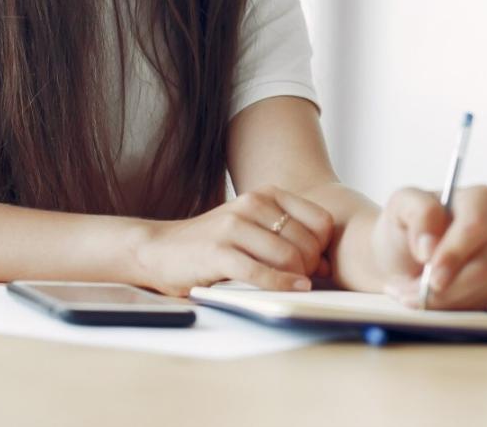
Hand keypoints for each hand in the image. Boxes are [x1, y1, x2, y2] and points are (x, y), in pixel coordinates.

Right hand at [138, 186, 333, 296]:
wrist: (162, 249)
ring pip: (288, 256)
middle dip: (311, 267)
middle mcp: (252, 203)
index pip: (321, 220)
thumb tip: (325, 264)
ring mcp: (234, 226)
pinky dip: (281, 285)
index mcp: (266, 195)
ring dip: (297, 278)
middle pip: (307, 242)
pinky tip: (292, 290)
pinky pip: (261, 272)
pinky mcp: (219, 252)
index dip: (324, 247)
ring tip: (293, 287)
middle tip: (303, 280)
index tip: (316, 263)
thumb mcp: (253, 228)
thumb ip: (288, 238)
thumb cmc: (215, 244)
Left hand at [372, 185, 486, 309]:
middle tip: (415, 292)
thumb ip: (418, 213)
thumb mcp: (400, 206)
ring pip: (480, 290)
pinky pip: (477, 305)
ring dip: (442, 298)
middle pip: (484, 266)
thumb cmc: (404, 225)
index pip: (477, 226)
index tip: (430, 271)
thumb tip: (430, 246)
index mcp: (480, 199)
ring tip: (411, 291)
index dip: (455, 252)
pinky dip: (447, 307)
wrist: (401, 255)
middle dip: (448, 285)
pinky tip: (427, 296)